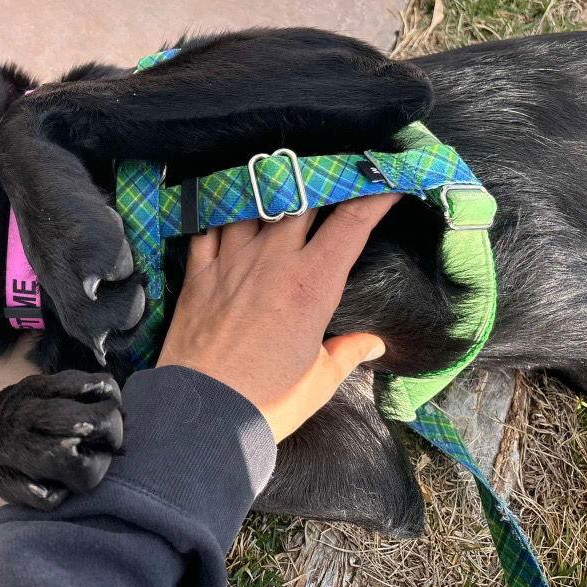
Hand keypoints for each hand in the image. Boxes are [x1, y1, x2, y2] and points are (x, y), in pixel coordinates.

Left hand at [157, 195, 398, 441]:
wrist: (202, 412)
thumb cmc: (268, 399)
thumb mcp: (320, 380)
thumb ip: (348, 352)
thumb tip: (373, 343)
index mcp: (312, 284)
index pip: (351, 224)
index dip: (373, 197)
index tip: (387, 183)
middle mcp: (273, 261)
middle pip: (300, 200)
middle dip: (319, 182)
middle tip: (330, 174)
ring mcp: (231, 262)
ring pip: (252, 204)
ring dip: (268, 191)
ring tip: (278, 182)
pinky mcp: (199, 273)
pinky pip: (208, 228)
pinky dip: (219, 214)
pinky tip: (226, 208)